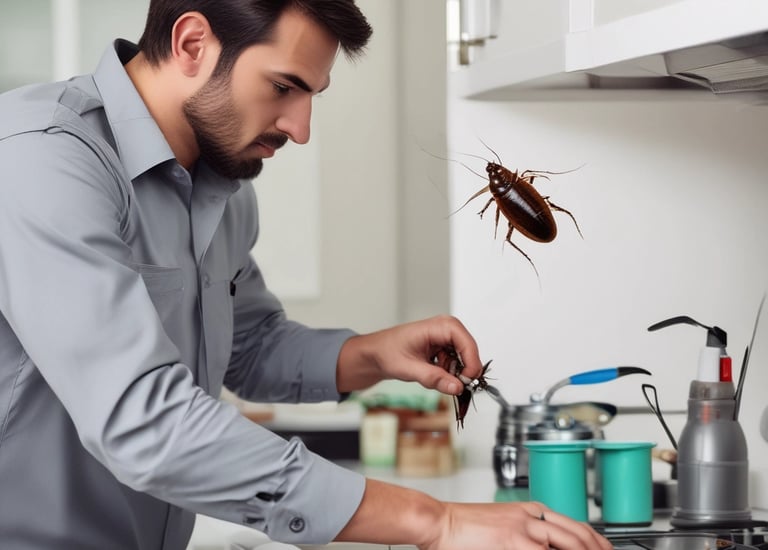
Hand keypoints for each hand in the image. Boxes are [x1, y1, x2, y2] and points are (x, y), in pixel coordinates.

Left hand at [336, 315, 482, 394]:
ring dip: (451, 374)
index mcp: (440, 326)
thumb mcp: (408, 368)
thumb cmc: (387, 352)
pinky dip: (446, 374)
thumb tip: (457, 387)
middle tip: (448, 385)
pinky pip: (455, 364)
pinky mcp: (444, 348)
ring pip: (463, 361)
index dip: (471, 365)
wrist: (376, 353)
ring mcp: (447, 339)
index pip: (467, 344)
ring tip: (430, 376)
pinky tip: (430, 373)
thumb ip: (434, 378)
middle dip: (460, 372)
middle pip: (469, 353)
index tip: (465, 383)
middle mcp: (447, 329)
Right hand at [336, 480, 612, 549]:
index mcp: (530, 512)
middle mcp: (532, 516)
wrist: (437, 521)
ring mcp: (524, 527)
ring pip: (570, 542)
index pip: (576, 527)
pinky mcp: (514, 540)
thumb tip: (542, 544)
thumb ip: (525, 538)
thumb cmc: (461, 527)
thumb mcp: (501, 528)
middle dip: (599, 548)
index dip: (597, 542)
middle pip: (580, 534)